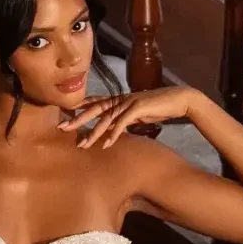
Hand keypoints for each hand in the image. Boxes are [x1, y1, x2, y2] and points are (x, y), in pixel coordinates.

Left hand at [67, 85, 199, 148]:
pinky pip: (122, 123)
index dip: (80, 108)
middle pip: (94, 109)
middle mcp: (121, 99)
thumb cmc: (160, 107)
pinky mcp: (138, 107)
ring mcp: (129, 102)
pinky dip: (113, 134)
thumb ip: (125, 119)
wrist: (179, 100)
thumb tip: (114, 128)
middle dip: (77, 119)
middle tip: (62, 128)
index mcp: (120, 99)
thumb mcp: (138, 114)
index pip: (95, 102)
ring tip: (82, 144)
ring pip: (106, 118)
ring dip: (93, 132)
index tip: (65, 115)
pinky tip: (106, 144)